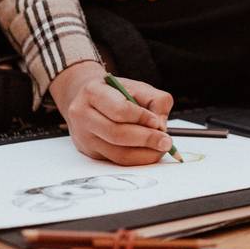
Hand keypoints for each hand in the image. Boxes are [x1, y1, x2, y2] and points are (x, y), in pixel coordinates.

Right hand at [50, 61, 175, 165]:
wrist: (88, 98)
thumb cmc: (115, 92)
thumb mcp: (137, 87)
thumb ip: (155, 101)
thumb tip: (161, 126)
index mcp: (93, 92)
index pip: (119, 109)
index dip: (141, 118)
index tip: (158, 122)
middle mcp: (83, 115)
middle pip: (117, 134)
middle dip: (146, 139)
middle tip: (166, 141)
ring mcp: (84, 136)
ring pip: (117, 153)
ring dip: (144, 154)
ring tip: (160, 147)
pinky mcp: (90, 152)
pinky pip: (117, 161)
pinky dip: (137, 159)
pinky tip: (149, 152)